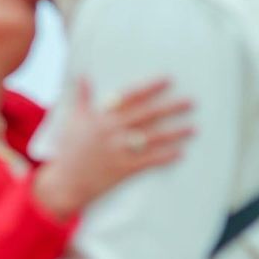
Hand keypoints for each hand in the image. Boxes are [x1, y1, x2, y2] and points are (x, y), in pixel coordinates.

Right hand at [34, 78, 194, 219]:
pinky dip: (165, 157)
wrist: (65, 182)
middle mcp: (113, 131)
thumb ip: (82, 97)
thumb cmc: (68, 150)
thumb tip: (84, 76)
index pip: (131, 97)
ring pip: (153, 138)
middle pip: (147, 116)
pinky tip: (180, 153)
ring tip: (193, 128)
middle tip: (191, 102)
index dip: (150, 88)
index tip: (168, 80)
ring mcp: (120, 151)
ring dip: (175, 133)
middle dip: (171, 108)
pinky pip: (149, 161)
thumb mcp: (73, 120)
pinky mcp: (124, 169)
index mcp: (102, 117)